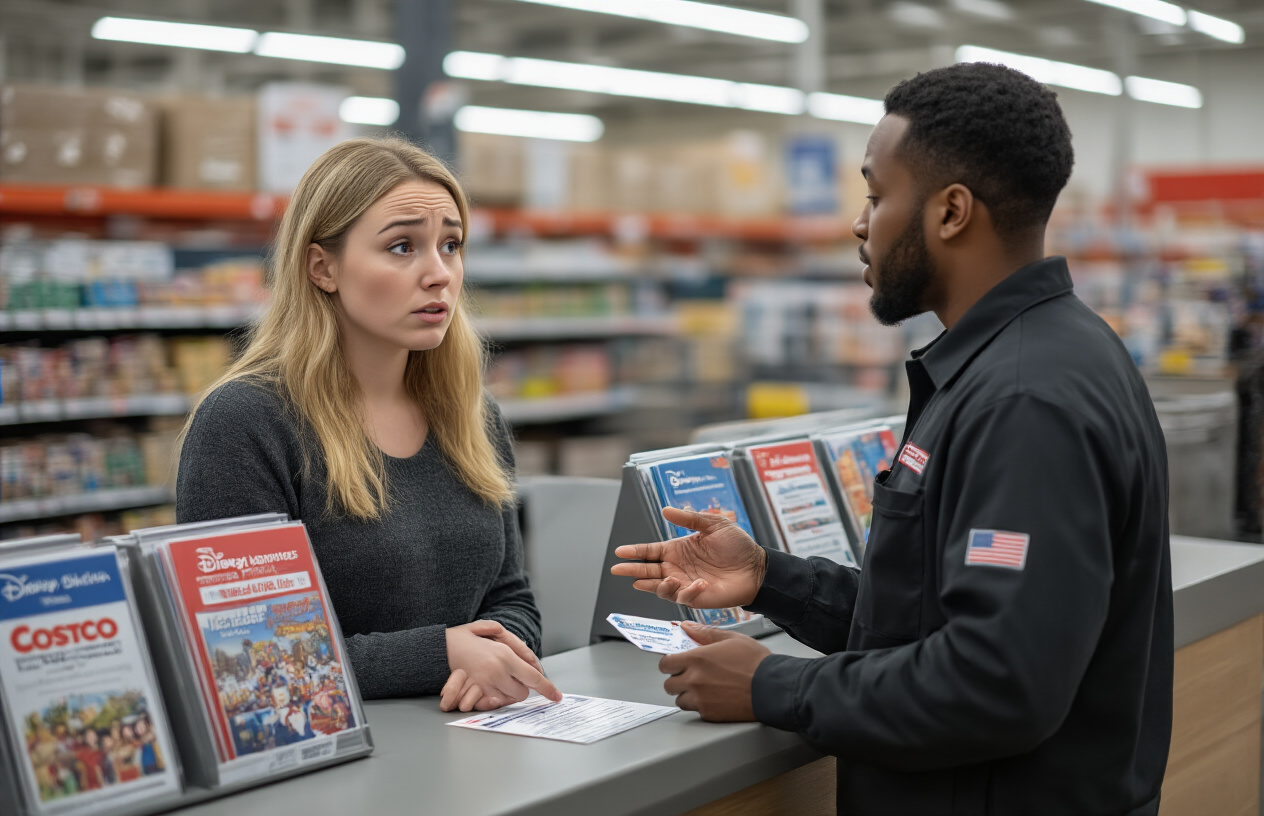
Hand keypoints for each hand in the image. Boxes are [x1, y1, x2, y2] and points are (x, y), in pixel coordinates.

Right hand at [440, 621, 561, 711]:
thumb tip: (531, 660)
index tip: (556, 696)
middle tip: (513, 677)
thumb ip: (514, 643)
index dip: (548, 689)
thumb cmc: (463, 638)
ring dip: (509, 692)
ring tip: (498, 679)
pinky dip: (495, 698)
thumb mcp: (490, 629)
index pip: (533, 677)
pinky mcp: (472, 695)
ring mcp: (484, 685)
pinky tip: (489, 687)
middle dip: (522, 687)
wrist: (434, 649)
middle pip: (522, 692)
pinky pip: (493, 703)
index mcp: (503, 655)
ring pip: (508, 699)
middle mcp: (496, 672)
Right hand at [611, 506, 767, 608]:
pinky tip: (699, 584)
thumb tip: (665, 510)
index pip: (650, 551)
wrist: (756, 568)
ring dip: (658, 585)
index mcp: (678, 550)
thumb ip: (689, 519)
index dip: (635, 552)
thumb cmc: (737, 546)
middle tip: (618, 569)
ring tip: (668, 579)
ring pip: (660, 588)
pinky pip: (683, 597)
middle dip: (632, 570)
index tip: (620, 552)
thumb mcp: (713, 525)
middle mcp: (677, 568)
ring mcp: (685, 584)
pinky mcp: (697, 597)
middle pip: (648, 571)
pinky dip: (687, 592)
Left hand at [659, 622, 770, 721]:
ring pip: (680, 700)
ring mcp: (701, 699)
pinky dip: (702, 706)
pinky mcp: (710, 714)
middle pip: (669, 685)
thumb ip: (705, 632)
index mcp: (697, 659)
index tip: (675, 663)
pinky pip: (696, 711)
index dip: (670, 663)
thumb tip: (688, 627)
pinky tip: (715, 698)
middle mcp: (694, 680)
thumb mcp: (732, 638)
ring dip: (688, 695)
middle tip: (690, 676)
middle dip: (677, 680)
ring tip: (704, 688)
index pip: (665, 664)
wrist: (772, 688)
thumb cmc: (756, 663)